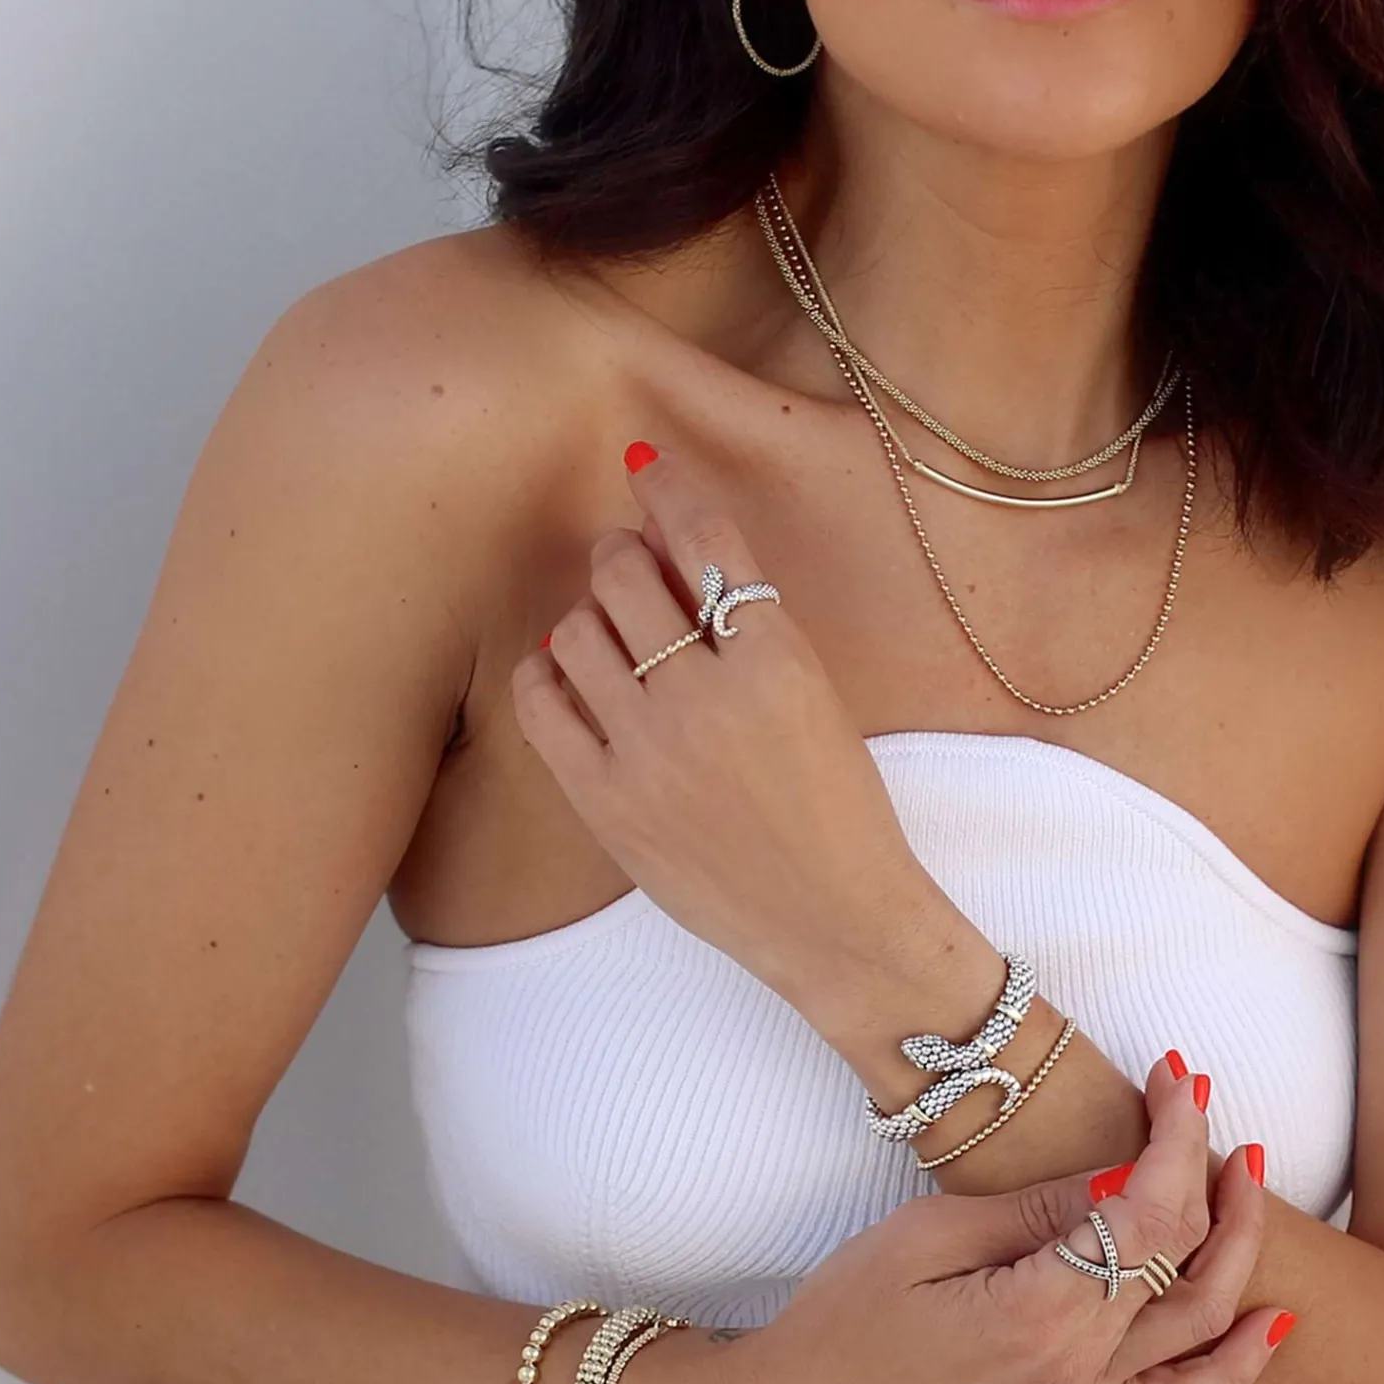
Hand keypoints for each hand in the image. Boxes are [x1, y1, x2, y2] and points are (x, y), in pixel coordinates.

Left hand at [510, 437, 969, 1002]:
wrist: (835, 922)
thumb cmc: (840, 810)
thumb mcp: (817, 697)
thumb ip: (752, 629)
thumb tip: (676, 553)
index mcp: (779, 662)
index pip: (709, 542)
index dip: (670, 489)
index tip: (646, 461)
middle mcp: (708, 697)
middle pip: (625, 575)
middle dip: (620, 553)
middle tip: (626, 561)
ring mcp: (649, 751)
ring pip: (578, 630)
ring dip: (588, 611)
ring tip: (608, 628)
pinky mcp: (605, 802)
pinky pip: (543, 704)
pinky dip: (546, 672)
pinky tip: (564, 673)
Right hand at [713, 1058, 1289, 1383]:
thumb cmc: (853, 1310)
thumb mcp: (931, 1232)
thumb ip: (1038, 1208)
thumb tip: (1123, 1173)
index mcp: (1043, 1312)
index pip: (1147, 1211)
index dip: (1174, 1136)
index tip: (1174, 1074)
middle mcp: (1082, 1363)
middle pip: (1184, 1254)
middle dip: (1205, 1163)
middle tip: (1195, 1089)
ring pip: (1201, 1318)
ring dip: (1237, 1240)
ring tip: (1245, 1167)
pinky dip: (1237, 1359)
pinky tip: (1270, 1319)